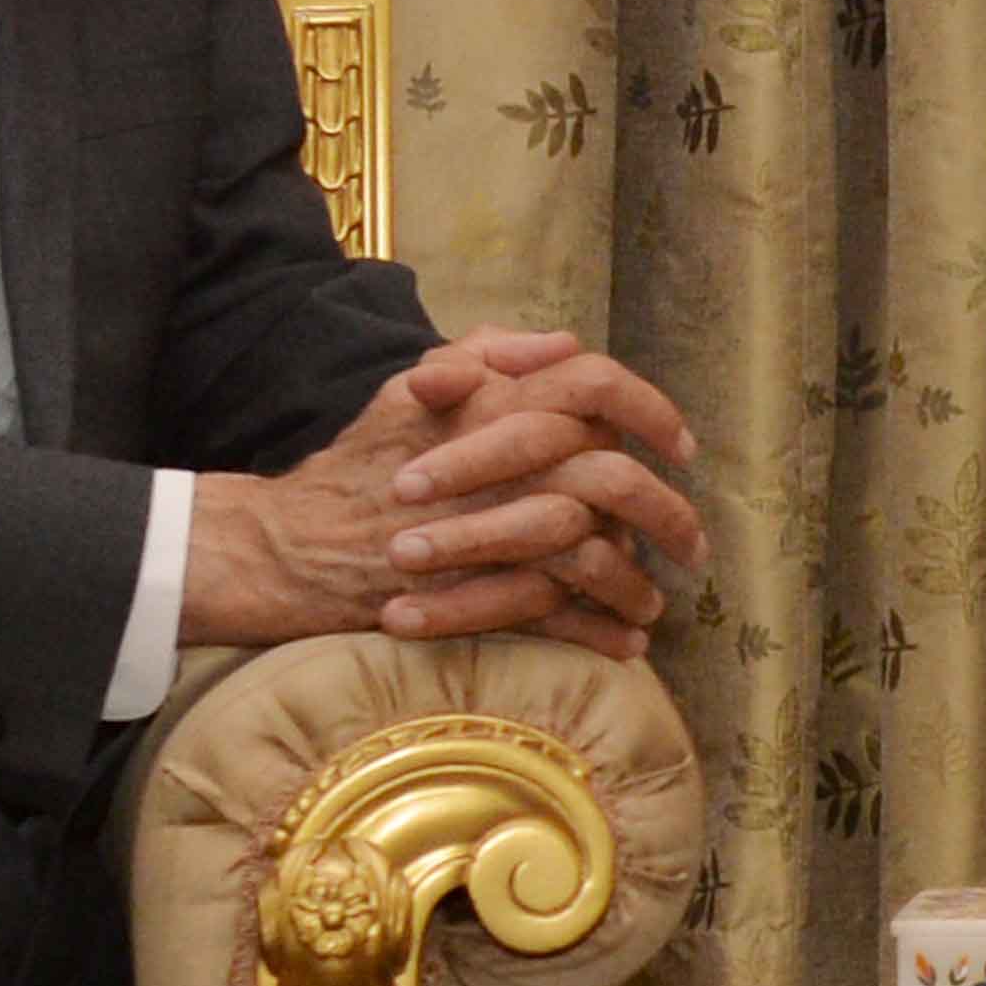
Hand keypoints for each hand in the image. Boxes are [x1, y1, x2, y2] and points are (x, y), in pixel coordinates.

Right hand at [187, 326, 706, 661]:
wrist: (292, 544)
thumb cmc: (357, 463)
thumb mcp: (407, 387)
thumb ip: (485, 354)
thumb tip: (564, 342)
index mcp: (492, 405)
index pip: (595, 383)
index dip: (651, 408)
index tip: (682, 445)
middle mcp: (503, 464)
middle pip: (615, 477)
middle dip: (669, 514)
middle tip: (693, 544)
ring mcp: (492, 532)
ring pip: (597, 553)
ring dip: (638, 584)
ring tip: (656, 605)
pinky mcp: (476, 594)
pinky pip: (562, 615)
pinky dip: (600, 633)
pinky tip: (625, 643)